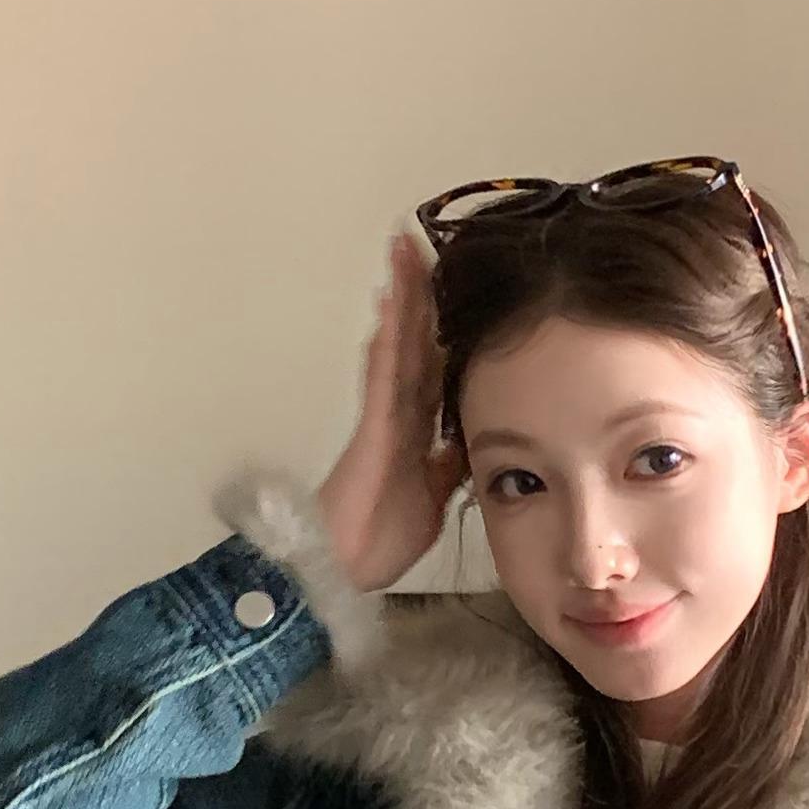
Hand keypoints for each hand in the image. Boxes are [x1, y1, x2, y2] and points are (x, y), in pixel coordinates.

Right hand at [313, 225, 461, 594]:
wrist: (342, 570)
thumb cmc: (377, 539)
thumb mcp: (434, 497)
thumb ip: (448, 464)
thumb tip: (467, 441)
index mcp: (415, 424)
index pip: (434, 359)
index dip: (443, 320)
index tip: (452, 281)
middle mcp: (398, 409)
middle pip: (413, 336)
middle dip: (418, 289)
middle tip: (418, 239)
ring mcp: (383, 415)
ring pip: (395, 342)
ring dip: (401, 295)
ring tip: (402, 249)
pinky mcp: (372, 428)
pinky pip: (382, 374)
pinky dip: (387, 338)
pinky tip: (392, 303)